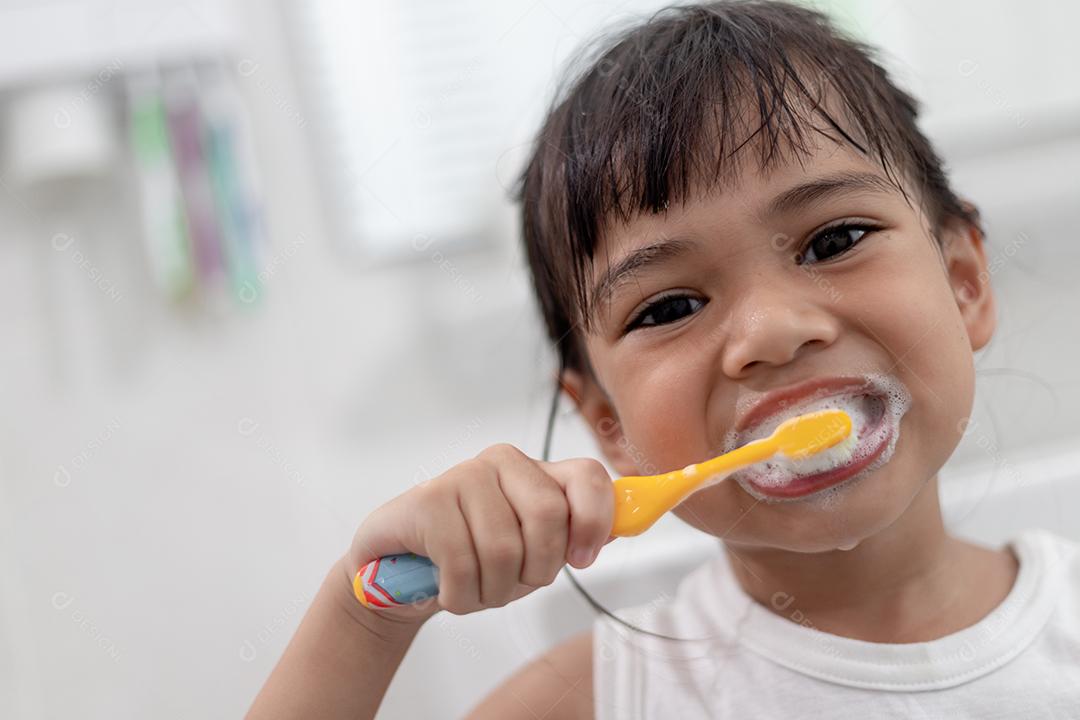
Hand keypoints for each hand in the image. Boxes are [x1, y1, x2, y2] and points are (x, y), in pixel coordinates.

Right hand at [347, 444, 614, 618]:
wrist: (401, 571)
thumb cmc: (476, 558)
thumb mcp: (533, 550)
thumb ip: (575, 532)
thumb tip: (632, 519)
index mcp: (537, 471)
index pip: (588, 478)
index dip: (594, 523)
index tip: (581, 561)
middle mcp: (502, 462)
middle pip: (548, 519)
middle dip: (534, 571)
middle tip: (510, 582)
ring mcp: (463, 476)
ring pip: (504, 550)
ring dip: (491, 591)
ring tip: (473, 587)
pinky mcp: (427, 501)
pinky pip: (462, 563)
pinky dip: (459, 595)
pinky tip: (447, 589)